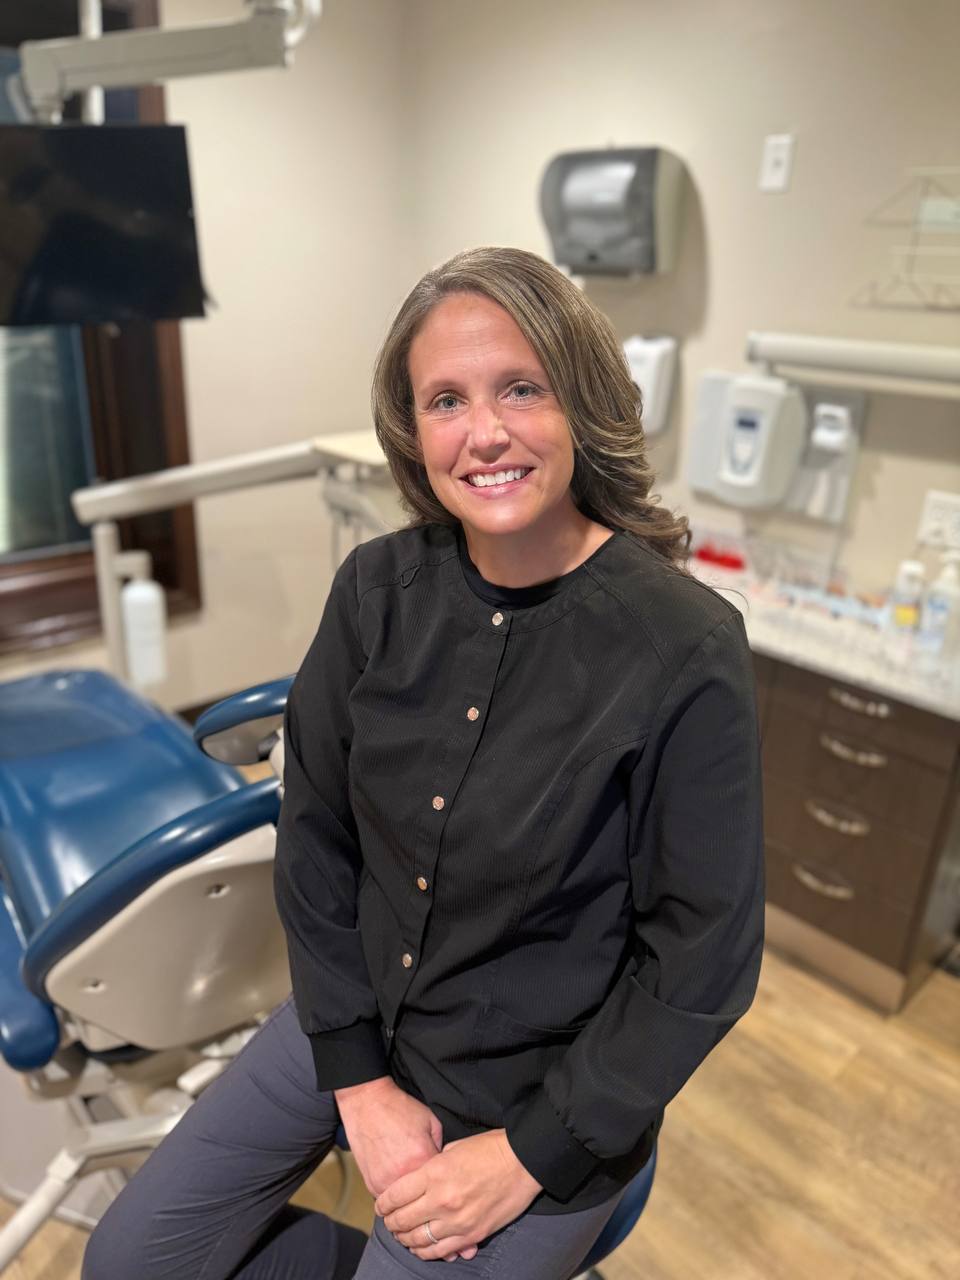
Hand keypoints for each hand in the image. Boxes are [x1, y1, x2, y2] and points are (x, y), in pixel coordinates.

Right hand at [334, 1076, 441, 1198]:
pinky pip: (388, 1199)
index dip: (444, 1178)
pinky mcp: (371, 1184)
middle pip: (423, 1197)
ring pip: (405, 1203)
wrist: (367, 1103)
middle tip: (426, 1179)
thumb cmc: (398, 1109)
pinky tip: (395, 1178)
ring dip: (410, 1197)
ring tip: (409, 1179)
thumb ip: (441, 1146)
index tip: (443, 1175)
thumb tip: (443, 1165)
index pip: (442, 1182)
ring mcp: (385, 1182)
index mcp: (422, 1158)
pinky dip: (393, 1193)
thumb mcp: (431, 1120)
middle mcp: (403, 1174)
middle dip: (427, 1191)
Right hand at [334, 1077, 477, 1261]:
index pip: (445, 1202)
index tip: (465, 1243)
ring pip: (403, 1221)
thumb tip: (454, 1179)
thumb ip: (443, 1155)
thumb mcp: (431, 1127)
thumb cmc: (403, 1111)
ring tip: (429, 1243)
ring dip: (414, 1235)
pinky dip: (398, 1219)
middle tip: (448, 1250)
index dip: (458, 1224)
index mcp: (427, 1164)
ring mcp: (387, 1183)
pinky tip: (407, 1226)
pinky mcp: (373, 1184)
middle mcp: (406, 1178)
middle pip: (422, 1219)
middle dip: (436, 1238)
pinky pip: (388, 1211)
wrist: (369, 1102)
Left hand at [375, 1129, 542, 1260]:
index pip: (395, 1195)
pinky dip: (426, 1251)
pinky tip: (421, 1247)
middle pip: (403, 1220)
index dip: (383, 1203)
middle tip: (389, 1222)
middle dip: (391, 1223)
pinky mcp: (472, 1235)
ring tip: (402, 1236)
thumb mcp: (453, 1148)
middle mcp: (441, 1200)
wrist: (523, 1161)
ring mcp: (457, 1221)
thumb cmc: (490, 1149)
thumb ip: (433, 1166)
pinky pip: (440, 1251)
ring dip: (405, 1239)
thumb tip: (420, 1180)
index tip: (381, 1206)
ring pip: (418, 1240)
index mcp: (434, 1174)